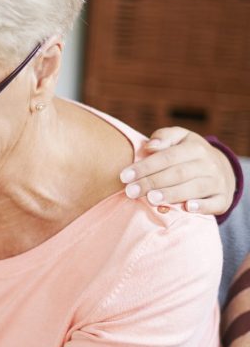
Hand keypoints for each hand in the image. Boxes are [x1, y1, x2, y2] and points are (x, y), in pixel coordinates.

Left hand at [119, 126, 234, 214]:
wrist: (220, 168)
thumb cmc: (188, 153)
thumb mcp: (179, 138)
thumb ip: (164, 137)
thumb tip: (151, 146)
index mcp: (194, 148)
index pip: (167, 157)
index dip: (145, 167)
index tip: (124, 177)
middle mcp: (208, 164)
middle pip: (178, 173)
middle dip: (152, 183)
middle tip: (131, 192)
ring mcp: (217, 182)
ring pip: (194, 188)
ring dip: (172, 194)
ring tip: (151, 200)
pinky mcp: (222, 199)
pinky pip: (214, 203)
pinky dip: (201, 206)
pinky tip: (187, 208)